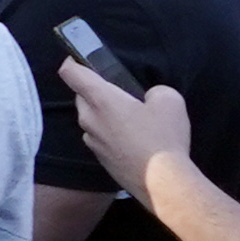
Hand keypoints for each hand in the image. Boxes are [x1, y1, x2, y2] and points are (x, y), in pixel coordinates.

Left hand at [60, 53, 185, 194]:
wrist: (162, 182)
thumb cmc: (163, 137)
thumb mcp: (169, 100)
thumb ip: (153, 91)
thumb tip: (147, 98)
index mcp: (100, 99)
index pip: (71, 72)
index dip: (73, 61)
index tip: (81, 59)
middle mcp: (89, 118)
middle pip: (82, 95)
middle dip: (96, 90)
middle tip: (121, 93)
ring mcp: (91, 141)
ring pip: (90, 118)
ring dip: (104, 114)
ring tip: (132, 118)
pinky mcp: (98, 158)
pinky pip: (99, 136)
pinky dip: (109, 133)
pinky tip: (133, 139)